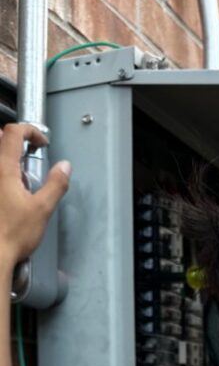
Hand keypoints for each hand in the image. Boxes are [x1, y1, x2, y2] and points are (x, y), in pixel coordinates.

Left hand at [0, 123, 70, 270]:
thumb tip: (65, 166)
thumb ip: (55, 184)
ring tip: (21, 176)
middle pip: (0, 138)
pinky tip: (11, 191)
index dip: (31, 131)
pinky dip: (5, 173)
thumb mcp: (42, 209)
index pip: (13, 132)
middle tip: (30, 153)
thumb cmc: (13, 234)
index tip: (43, 145)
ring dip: (9, 157)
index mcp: (3, 169)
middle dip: (16, 139)